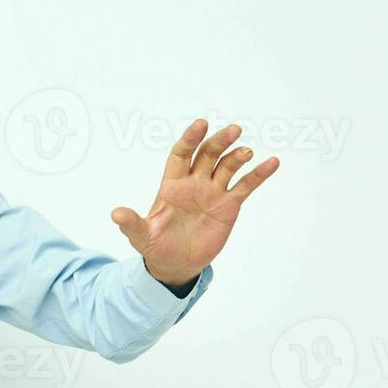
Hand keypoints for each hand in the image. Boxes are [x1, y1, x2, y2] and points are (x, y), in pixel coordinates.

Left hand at [110, 119, 278, 287]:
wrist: (175, 263)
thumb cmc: (155, 245)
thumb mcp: (141, 236)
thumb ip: (131, 223)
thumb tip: (116, 213)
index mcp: (172, 184)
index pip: (181, 154)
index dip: (190, 139)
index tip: (200, 124)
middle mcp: (194, 183)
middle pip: (208, 154)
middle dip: (219, 142)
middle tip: (233, 130)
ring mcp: (213, 192)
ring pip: (227, 166)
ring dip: (238, 156)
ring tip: (247, 152)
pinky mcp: (229, 205)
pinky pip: (246, 186)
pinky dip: (259, 174)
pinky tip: (272, 162)